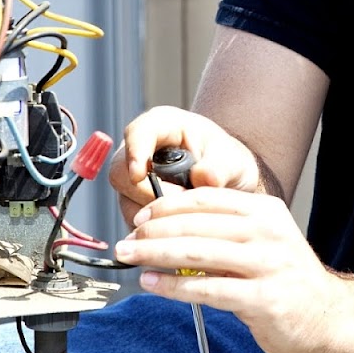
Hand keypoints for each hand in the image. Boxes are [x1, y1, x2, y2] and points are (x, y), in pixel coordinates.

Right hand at [107, 106, 262, 226]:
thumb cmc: (227, 164)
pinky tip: (178, 224)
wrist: (229, 185)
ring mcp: (133, 178)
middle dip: (148, 193)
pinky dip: (155, 226)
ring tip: (187, 213)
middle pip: (121, 171)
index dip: (135, 152)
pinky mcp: (133, 203)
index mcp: (162, 125)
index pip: (137, 133)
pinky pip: (133, 219)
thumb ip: (219, 168)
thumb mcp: (232, 161)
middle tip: (181, 203)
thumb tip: (202, 178)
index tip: (139, 174)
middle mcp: (141, 150)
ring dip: (154, 213)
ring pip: (125, 200)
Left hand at [114, 186, 347, 352]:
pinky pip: (207, 289)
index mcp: (265, 211)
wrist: (330, 317)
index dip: (167, 205)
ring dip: (155, 254)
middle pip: (195, 224)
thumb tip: (170, 223)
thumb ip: (226, 229)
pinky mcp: (263, 299)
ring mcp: (267, 265)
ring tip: (131, 257)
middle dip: (152, 231)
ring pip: (196, 252)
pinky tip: (152, 284)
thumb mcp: (264, 240)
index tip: (141, 215)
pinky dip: (172, 286)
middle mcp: (267, 232)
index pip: (206, 199)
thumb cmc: (288, 279)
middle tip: (126, 240)